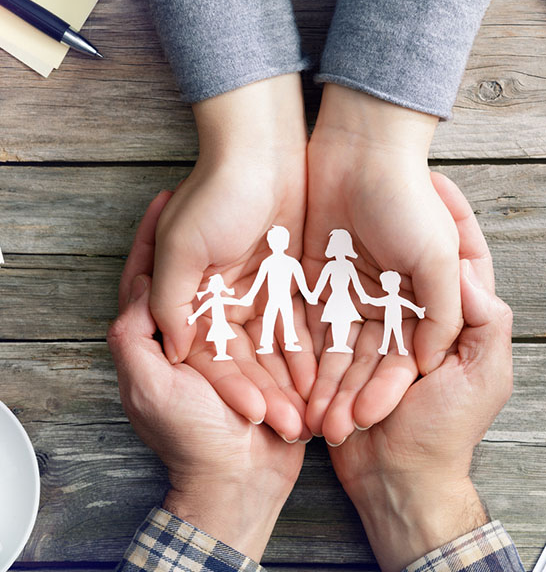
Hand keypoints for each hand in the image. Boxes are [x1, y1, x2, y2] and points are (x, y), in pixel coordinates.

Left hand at [108, 194, 304, 561]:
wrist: (241, 479)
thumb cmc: (189, 437)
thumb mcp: (149, 388)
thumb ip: (135, 339)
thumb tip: (134, 291)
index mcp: (159, 339)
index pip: (149, 279)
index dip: (151, 238)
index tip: (164, 200)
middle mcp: (193, 334)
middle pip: (196, 275)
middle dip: (202, 236)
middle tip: (212, 194)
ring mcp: (229, 341)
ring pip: (234, 289)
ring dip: (241, 255)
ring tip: (252, 215)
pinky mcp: (262, 353)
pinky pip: (268, 316)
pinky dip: (271, 289)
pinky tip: (282, 255)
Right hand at [148, 74, 316, 438]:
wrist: (262, 150)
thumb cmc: (215, 192)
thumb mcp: (180, 247)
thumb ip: (170, 300)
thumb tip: (173, 350)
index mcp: (188, 294)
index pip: (207, 354)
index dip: (229, 386)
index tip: (254, 415)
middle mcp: (220, 298)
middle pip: (242, 358)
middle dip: (265, 392)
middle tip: (291, 426)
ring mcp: (254, 290)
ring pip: (270, 347)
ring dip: (287, 379)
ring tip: (310, 411)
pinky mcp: (286, 280)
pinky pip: (295, 322)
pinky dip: (305, 349)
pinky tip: (320, 377)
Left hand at [303, 84, 460, 441]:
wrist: (362, 152)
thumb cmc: (407, 201)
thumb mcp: (437, 257)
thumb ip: (442, 312)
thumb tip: (430, 361)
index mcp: (416, 300)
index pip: (400, 358)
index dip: (384, 390)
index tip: (366, 419)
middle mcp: (380, 301)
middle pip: (364, 360)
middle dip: (347, 394)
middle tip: (331, 428)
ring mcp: (346, 290)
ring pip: (333, 347)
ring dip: (322, 380)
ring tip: (308, 413)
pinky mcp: (315, 277)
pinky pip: (305, 319)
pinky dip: (299, 349)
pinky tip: (290, 379)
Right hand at [327, 174, 512, 569]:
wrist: (397, 479)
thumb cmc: (447, 429)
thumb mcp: (483, 375)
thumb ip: (485, 323)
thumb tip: (472, 273)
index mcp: (456, 320)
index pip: (461, 258)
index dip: (453, 216)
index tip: (436, 179)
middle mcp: (415, 317)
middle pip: (405, 262)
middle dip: (391, 228)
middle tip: (373, 188)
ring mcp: (378, 329)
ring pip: (369, 281)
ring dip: (359, 256)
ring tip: (341, 215)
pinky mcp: (346, 347)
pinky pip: (337, 317)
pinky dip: (334, 296)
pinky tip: (322, 262)